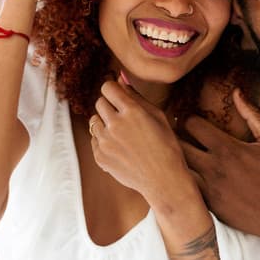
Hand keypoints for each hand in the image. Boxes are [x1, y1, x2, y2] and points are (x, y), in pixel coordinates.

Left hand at [89, 79, 192, 204]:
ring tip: (122, 134)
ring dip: (105, 123)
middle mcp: (115, 124)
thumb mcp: (158, 116)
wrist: (164, 180)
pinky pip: (94, 139)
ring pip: (94, 121)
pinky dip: (103, 141)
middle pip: (99, 102)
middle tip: (123, 117)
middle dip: (109, 106)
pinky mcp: (99, 156)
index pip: (107, 87)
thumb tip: (120, 80)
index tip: (118, 96)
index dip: (113, 90)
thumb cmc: (166, 145)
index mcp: (132, 111)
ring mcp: (105, 142)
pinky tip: (120, 148)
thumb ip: (136, 96)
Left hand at [181, 88, 259, 245]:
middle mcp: (213, 169)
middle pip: (177, 146)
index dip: (188, 119)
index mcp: (228, 149)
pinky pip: (184, 191)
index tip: (191, 121)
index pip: (191, 125)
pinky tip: (185, 177)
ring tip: (177, 155)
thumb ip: (253, 114)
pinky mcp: (207, 208)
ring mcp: (208, 191)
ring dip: (175, 160)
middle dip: (175, 137)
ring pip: (176, 170)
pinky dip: (180, 182)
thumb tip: (237, 91)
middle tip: (178, 135)